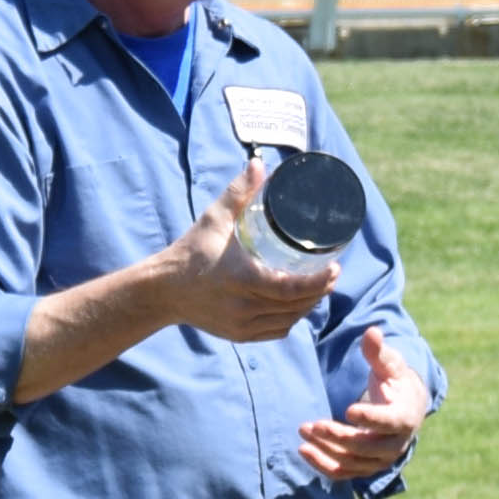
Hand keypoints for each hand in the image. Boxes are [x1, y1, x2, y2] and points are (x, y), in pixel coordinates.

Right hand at [149, 163, 339, 345]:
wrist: (164, 289)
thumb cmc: (191, 250)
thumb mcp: (215, 218)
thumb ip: (239, 192)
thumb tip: (260, 163)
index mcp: (241, 278)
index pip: (290, 287)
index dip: (318, 281)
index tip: (335, 268)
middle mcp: (243, 306)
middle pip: (295, 305)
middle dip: (320, 290)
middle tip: (332, 272)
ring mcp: (241, 325)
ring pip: (289, 320)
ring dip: (308, 305)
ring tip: (320, 286)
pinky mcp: (238, 335)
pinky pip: (276, 331)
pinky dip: (291, 319)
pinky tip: (299, 306)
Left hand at [298, 323, 428, 482]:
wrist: (405, 409)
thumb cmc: (395, 382)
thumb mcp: (390, 365)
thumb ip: (379, 352)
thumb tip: (372, 331)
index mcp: (404, 418)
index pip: (388, 422)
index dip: (370, 418)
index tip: (348, 410)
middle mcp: (395, 445)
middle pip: (365, 446)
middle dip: (337, 436)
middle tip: (311, 424)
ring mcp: (380, 460)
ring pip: (351, 462)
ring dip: (325, 449)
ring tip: (303, 430)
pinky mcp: (365, 468)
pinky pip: (343, 473)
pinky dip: (322, 465)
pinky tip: (303, 450)